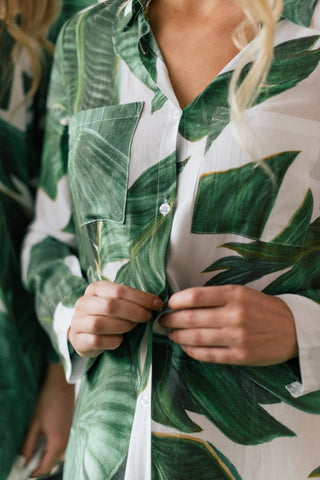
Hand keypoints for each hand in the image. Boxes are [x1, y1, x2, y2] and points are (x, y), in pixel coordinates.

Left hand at [21, 363, 74, 476]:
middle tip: (26, 462)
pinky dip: (52, 447)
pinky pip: (61, 444)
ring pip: (57, 454)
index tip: (24, 471)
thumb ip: (29, 444)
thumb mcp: (34, 423)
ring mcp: (69, 433)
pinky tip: (43, 440)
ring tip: (33, 451)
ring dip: (46, 456)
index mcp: (57, 441)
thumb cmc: (48, 400)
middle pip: (53, 463)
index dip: (34, 472)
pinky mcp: (70, 427)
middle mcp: (66, 440)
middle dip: (40, 466)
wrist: (62, 382)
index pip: (46, 467)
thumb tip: (23, 460)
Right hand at [68, 281, 162, 356]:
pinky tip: (120, 340)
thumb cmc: (106, 316)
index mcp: (94, 289)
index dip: (140, 297)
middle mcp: (83, 303)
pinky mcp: (77, 340)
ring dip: (123, 326)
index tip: (157, 304)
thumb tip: (156, 302)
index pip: (119, 290)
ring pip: (100, 323)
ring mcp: (77, 322)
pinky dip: (112, 341)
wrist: (84, 334)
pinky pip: (96, 341)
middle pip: (110, 305)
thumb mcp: (116, 302)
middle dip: (134, 312)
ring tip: (133, 327)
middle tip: (148, 317)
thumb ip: (131, 300)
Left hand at [160, 285, 297, 365]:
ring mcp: (237, 337)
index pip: (194, 296)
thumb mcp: (242, 293)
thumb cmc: (262, 308)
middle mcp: (234, 315)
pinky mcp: (240, 356)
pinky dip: (192, 351)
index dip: (175, 301)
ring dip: (178, 336)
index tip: (169, 304)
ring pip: (196, 338)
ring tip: (171, 334)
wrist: (293, 329)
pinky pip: (208, 355)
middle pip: (191, 318)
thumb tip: (184, 301)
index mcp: (234, 294)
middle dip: (171, 320)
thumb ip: (216, 296)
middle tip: (163, 321)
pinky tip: (186, 347)